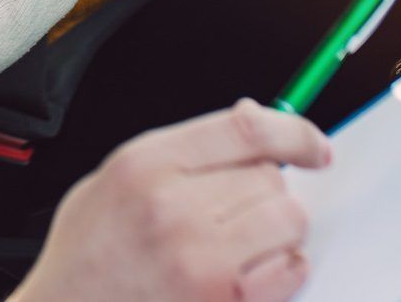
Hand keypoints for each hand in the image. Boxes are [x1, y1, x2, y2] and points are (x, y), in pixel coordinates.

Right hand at [12, 100, 329, 301]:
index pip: (246, 129)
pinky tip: (253, 267)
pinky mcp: (224, 301)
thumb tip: (248, 117)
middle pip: (271, 176)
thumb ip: (181, 147)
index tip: (313, 145)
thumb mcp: (115, 176)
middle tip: (240, 205)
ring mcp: (201, 260)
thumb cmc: (87, 252)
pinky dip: (285, 266)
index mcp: (146, 164)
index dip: (294, 132)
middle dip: (267, 188)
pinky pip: (291, 269)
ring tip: (247, 237)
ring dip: (278, 226)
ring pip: (287, 219)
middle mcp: (174, 208)